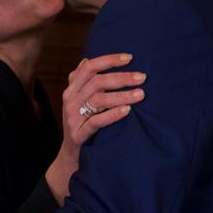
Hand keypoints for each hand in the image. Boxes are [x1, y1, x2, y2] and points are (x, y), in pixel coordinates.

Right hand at [46, 53, 145, 204]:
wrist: (71, 154)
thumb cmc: (81, 122)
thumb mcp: (79, 101)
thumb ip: (83, 82)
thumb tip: (87, 59)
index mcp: (72, 88)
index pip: (89, 67)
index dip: (109, 60)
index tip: (130, 58)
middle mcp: (70, 100)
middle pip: (96, 82)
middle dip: (121, 78)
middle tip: (142, 77)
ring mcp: (73, 117)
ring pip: (98, 100)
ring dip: (122, 96)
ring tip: (140, 94)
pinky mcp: (78, 134)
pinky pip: (96, 122)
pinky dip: (112, 115)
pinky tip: (127, 111)